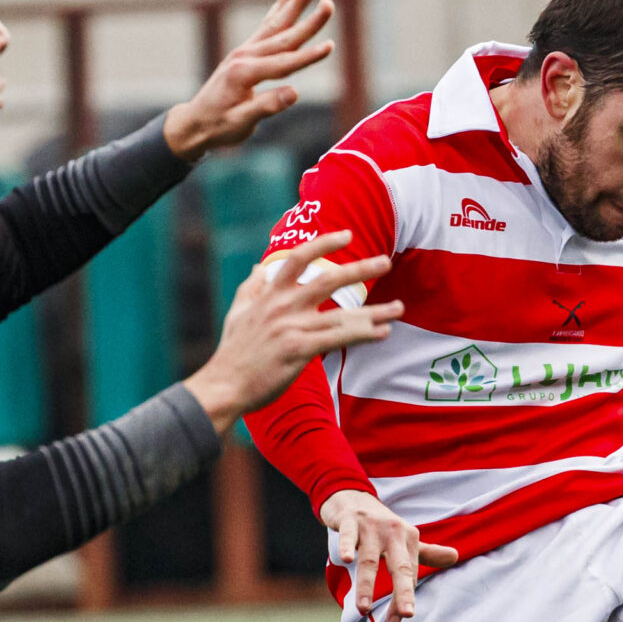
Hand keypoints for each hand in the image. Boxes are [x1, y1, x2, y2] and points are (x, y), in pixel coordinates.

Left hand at [163, 0, 336, 159]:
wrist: (194, 123)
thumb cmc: (218, 127)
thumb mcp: (241, 124)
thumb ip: (266, 107)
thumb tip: (295, 93)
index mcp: (245, 74)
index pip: (283, 64)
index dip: (307, 57)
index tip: (329, 46)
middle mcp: (245, 56)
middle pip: (282, 35)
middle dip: (307, 20)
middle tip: (328, 3)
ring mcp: (245, 50)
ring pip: (276, 23)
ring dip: (294, 1)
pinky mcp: (246, 50)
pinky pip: (267, 24)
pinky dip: (280, 6)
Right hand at [184, 231, 399, 431]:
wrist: (223, 386)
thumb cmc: (232, 352)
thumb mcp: (237, 312)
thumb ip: (251, 287)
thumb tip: (258, 266)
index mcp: (269, 294)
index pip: (299, 258)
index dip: (324, 243)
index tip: (348, 235)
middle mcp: (283, 306)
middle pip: (328, 280)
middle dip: (361, 269)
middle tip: (386, 261)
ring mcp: (291, 328)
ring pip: (341, 315)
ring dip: (374, 312)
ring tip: (399, 308)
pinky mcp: (298, 351)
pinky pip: (338, 339)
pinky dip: (362, 335)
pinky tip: (382, 332)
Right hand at [322, 488, 456, 621]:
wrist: (352, 496)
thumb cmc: (380, 525)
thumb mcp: (404, 538)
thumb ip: (427, 552)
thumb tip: (456, 557)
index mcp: (409, 538)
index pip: (409, 574)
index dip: (404, 597)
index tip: (398, 619)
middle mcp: (393, 532)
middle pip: (399, 566)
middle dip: (403, 591)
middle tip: (405, 615)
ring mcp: (371, 526)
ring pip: (369, 559)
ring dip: (367, 585)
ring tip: (364, 608)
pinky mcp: (349, 520)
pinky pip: (347, 536)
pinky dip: (346, 546)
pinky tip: (346, 559)